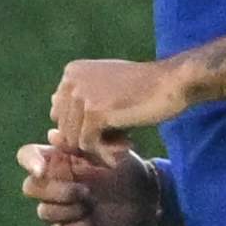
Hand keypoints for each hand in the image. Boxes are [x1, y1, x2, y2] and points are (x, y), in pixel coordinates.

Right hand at [17, 135, 167, 225]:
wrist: (144, 196)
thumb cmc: (124, 168)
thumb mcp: (108, 151)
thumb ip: (82, 143)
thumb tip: (52, 135)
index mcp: (57, 160)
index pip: (26, 156)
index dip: (29, 162)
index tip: (43, 170)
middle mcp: (53, 183)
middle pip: (30, 188)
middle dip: (56, 191)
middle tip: (85, 190)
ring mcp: (60, 207)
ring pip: (43, 211)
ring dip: (68, 210)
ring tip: (92, 203)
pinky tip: (92, 221)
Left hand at [51, 56, 189, 140]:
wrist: (173, 82)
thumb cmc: (146, 86)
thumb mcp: (108, 84)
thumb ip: (82, 96)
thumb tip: (52, 114)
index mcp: (72, 72)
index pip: (61, 114)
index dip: (84, 127)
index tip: (111, 129)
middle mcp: (71, 81)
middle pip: (65, 128)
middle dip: (91, 139)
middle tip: (120, 139)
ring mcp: (81, 96)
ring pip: (75, 140)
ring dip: (99, 148)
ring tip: (125, 143)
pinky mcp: (95, 113)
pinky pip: (88, 145)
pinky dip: (106, 152)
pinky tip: (128, 144)